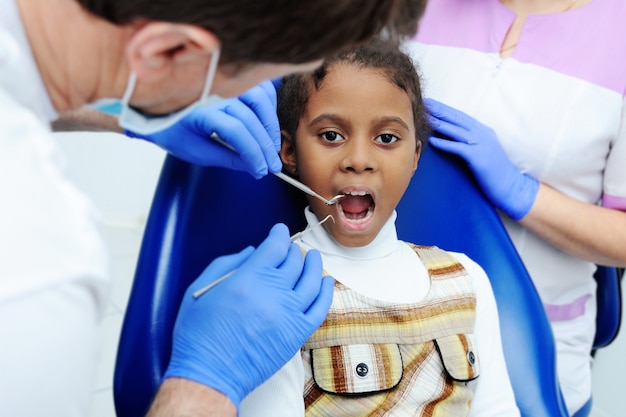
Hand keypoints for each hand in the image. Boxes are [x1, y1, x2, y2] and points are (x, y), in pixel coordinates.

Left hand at [126, 81, 281, 178]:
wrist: (159, 108)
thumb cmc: (175, 130)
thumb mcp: (197, 152)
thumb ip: (228, 159)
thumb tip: (255, 166)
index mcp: (201, 112)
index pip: (236, 132)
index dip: (253, 153)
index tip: (261, 170)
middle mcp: (216, 94)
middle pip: (251, 118)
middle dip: (266, 146)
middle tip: (272, 165)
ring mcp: (226, 84)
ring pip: (260, 99)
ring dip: (271, 125)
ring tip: (272, 147)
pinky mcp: (233, 81)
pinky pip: (260, 89)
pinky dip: (269, 106)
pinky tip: (269, 124)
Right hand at [164, 223, 333, 407]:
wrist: (210, 375)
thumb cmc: (198, 334)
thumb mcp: (200, 289)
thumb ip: (227, 263)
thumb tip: (252, 251)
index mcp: (248, 279)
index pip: (275, 246)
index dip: (279, 234)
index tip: (279, 231)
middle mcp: (272, 293)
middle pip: (294, 261)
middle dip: (292, 250)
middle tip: (289, 249)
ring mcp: (288, 314)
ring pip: (312, 280)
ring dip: (314, 264)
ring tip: (313, 257)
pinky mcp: (297, 333)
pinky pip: (320, 308)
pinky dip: (326, 292)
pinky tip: (325, 282)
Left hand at [426, 98, 538, 219]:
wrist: (511, 186)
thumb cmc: (495, 172)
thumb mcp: (484, 150)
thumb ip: (471, 142)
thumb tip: (453, 138)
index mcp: (484, 131)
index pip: (461, 116)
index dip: (446, 109)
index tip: (432, 103)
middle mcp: (482, 134)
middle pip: (457, 119)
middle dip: (440, 110)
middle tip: (425, 103)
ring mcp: (481, 144)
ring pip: (457, 130)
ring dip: (439, 123)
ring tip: (425, 117)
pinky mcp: (478, 158)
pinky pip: (458, 148)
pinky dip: (445, 143)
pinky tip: (432, 140)